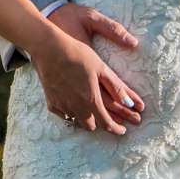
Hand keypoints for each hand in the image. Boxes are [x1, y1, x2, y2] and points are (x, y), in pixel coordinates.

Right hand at [35, 4, 147, 132]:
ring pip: (77, 121)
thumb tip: (131, 104)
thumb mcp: (101, 68)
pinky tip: (74, 103)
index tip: (122, 130)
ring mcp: (62, 106)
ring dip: (86, 117)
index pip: (106, 123)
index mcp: (91, 100)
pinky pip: (64, 114)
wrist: (48, 48)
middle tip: (108, 117)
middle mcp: (76, 107)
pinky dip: (71, 112)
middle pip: (91, 126)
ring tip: (91, 107)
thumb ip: (116, 88)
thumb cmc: (77, 54)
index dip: (116, 129)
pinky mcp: (51, 102)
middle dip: (101, 123)